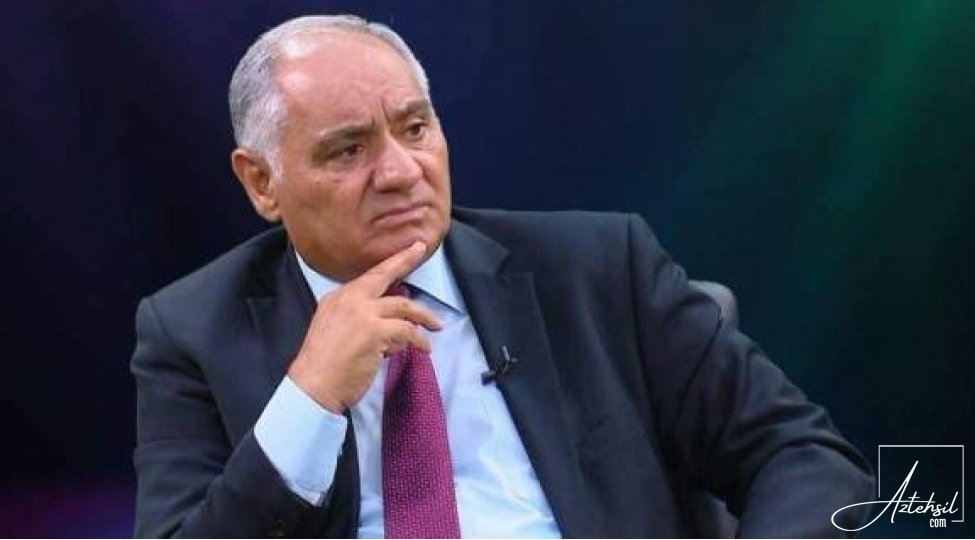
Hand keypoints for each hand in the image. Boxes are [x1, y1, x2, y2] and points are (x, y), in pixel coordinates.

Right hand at [287, 241, 442, 412]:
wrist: (313, 386)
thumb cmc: (323, 366)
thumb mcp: (334, 331)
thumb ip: (359, 320)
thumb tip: (392, 324)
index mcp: (337, 298)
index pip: (369, 276)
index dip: (392, 262)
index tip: (410, 249)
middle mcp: (349, 300)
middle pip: (384, 274)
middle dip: (406, 259)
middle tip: (421, 250)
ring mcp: (363, 314)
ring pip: (404, 307)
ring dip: (424, 317)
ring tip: (437, 326)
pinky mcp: (376, 332)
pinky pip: (408, 331)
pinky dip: (419, 340)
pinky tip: (424, 348)